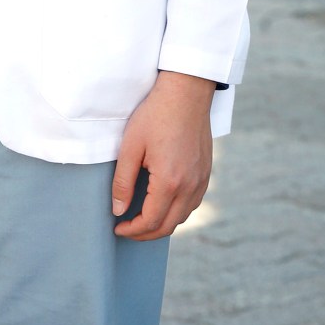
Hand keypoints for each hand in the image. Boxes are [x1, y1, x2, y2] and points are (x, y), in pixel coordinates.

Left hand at [111, 71, 214, 240]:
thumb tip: (118, 210)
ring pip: (183, 216)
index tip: (118, 228)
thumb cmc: (156, 114)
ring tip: (143, 218)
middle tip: (128, 229)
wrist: (186, 91)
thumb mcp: (131, 146)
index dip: (132, 230)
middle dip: (146, 233)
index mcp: (170, 181)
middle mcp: (190, 185)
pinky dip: (178, 211)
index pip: (151, 221)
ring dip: (163, 223)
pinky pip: (193, 202)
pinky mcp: (206, 171)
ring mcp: (202, 179)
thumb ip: (123, 182)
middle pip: (169, 226)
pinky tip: (164, 203)